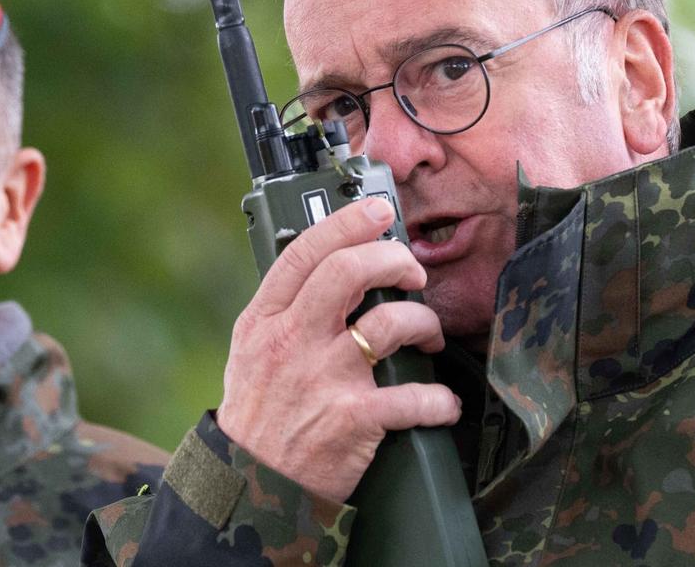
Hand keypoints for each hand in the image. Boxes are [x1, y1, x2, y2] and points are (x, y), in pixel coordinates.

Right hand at [214, 197, 460, 502]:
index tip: (378, 211)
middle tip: (412, 271)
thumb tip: (330, 263)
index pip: (305, 251)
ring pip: (390, 323)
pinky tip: (442, 404)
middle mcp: (294, 341)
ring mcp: (324, 378)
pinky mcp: (353, 420)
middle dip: (394, 259)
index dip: (347, 222)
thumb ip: (284, 307)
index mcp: (266, 319)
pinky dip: (438, 400)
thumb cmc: (258, 413)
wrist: (253, 483)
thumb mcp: (252, 349)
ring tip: (429, 335)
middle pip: (349, 272)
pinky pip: (413, 397)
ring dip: (424, 323)